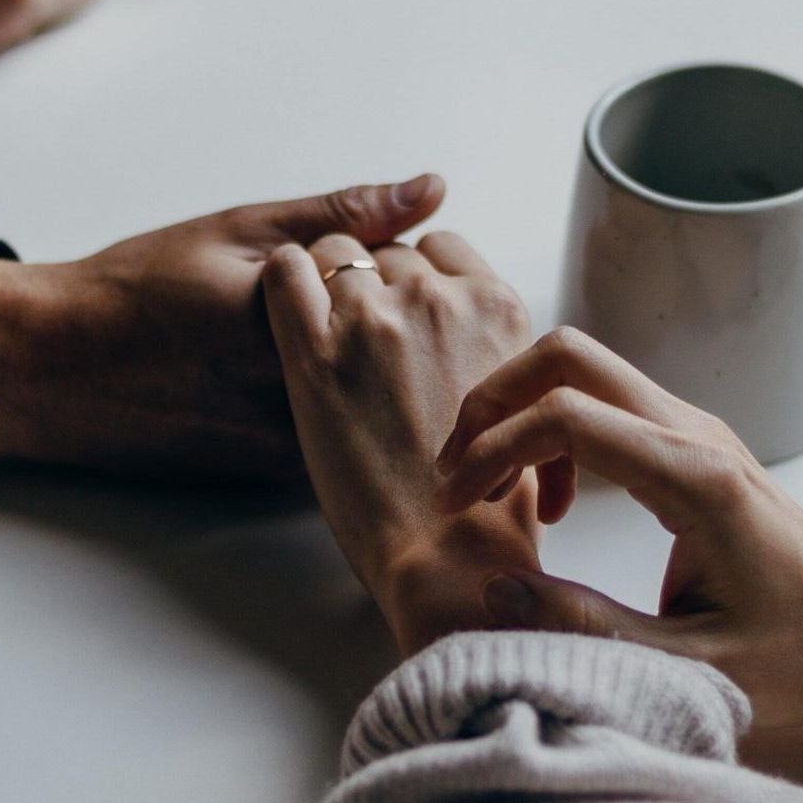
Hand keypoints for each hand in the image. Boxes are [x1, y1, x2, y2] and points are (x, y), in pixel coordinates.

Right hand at [0, 174, 445, 479]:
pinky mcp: (280, 476)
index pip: (405, 291)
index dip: (389, 267)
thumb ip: (342, 215)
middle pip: (399, 353)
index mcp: (296, 326)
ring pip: (374, 400)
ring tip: (281, 342)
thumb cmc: (138, 290)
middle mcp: (301, 398)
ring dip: (368, 369)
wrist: (55, 372)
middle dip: (388, 320)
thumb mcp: (238, 231)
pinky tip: (275, 379)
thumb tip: (432, 188)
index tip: (348, 257)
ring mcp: (292, 446)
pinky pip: (342, 433)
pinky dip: (338, 405)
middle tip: (324, 297)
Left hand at [261, 231, 538, 655]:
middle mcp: (439, 299)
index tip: (402, 312)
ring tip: (323, 338)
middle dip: (371, 285)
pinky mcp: (315, 351)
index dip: (416, 275)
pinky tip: (285, 315)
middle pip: (388, 252)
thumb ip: (493, 350)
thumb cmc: (488, 501)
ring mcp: (375, 319)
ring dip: (325, 284)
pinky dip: (282, 281)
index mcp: (497, 308)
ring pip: (335, 252)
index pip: (442, 248)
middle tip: (360, 342)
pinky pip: (285, 270)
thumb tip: (470, 337)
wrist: (447, 554)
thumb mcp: (520, 401)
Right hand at [434, 326, 802, 726]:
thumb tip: (494, 592)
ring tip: (492, 492)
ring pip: (582, 369)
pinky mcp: (692, 442)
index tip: (456, 504)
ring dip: (520, 413)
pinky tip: (552, 504)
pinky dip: (553, 431)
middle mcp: (695, 433)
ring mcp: (696, 429)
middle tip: (458, 476)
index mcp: (695, 479)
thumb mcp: (688, 667)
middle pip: (568, 355)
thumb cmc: (800, 656)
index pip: (566, 415)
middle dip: (493, 401)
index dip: (492, 449)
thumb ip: (586, 628)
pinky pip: (604, 402)